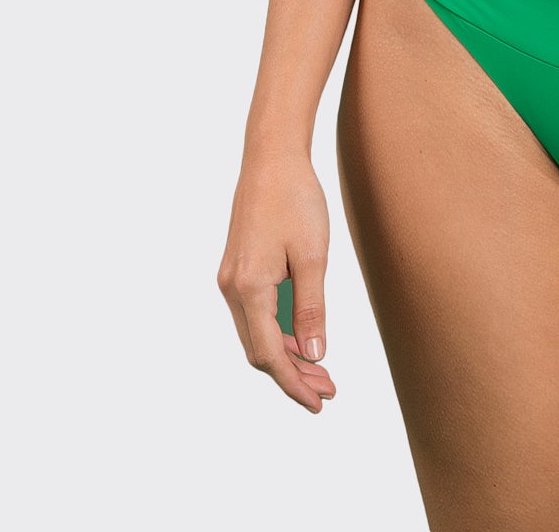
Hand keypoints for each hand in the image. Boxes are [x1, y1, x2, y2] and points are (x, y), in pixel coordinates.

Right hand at [217, 150, 337, 412]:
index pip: (270, 355)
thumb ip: (311, 308)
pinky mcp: (237, 268)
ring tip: (321, 369)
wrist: (271, 157)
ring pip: (256, 333)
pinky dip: (278, 331)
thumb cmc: (296, 199)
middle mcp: (231, 289)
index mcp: (249, 289)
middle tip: (328, 390)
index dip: (294, 383)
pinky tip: (303, 336)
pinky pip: (255, 313)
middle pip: (259, 350)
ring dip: (286, 354)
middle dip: (292, 374)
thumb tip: (315, 354)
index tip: (319, 402)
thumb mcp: (313, 255)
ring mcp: (231, 278)